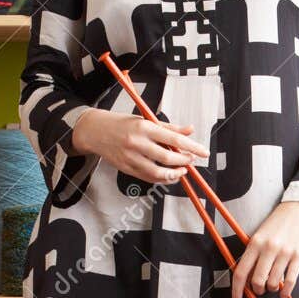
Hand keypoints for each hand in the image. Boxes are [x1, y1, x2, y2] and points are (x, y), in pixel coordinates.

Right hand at [72, 106, 209, 182]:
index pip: (174, 138)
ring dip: (174, 174)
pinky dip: (161, 178)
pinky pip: (148, 178)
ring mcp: (131, 158)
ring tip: (181, 170)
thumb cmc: (122, 123)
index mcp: (144, 127)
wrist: (95, 131)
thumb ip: (169, 127)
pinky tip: (168, 174)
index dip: (192, 147)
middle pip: (167, 158)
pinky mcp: (127, 169)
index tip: (203, 152)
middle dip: (184, 161)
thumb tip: (190, 130)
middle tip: (191, 160)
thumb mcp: (145, 119)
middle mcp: (137, 143)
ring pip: (158, 173)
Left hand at [230, 200, 298, 297]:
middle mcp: (269, 248)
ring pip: (273, 283)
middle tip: (260, 290)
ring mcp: (285, 253)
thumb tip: (248, 276)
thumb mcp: (261, 232)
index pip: (241, 272)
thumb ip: (254, 252)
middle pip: (257, 281)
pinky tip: (284, 293)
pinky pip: (291, 281)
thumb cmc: (281, 220)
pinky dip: (286, 292)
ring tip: (273, 286)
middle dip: (257, 290)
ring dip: (272, 289)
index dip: (237, 290)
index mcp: (255, 242)